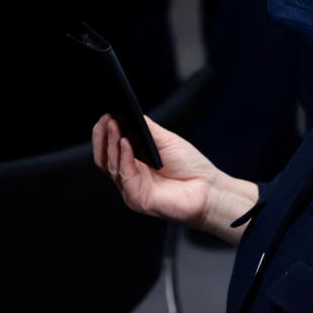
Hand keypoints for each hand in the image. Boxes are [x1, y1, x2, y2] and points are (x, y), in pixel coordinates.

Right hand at [92, 114, 218, 226]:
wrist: (208, 188)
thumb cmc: (189, 166)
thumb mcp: (165, 140)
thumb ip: (146, 129)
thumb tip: (129, 113)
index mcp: (132, 164)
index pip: (108, 150)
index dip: (103, 134)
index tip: (105, 116)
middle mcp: (128, 177)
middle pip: (104, 158)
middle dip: (103, 137)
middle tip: (107, 119)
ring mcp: (131, 189)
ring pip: (112, 166)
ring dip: (112, 144)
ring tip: (115, 126)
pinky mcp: (138, 199)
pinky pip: (126, 176)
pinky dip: (124, 158)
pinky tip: (126, 143)